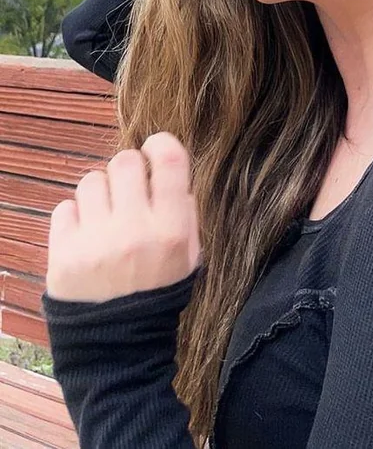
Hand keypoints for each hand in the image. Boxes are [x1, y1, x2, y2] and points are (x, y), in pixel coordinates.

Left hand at [45, 131, 201, 302]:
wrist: (118, 348)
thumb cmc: (159, 294)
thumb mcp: (189, 257)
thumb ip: (184, 212)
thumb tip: (167, 171)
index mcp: (171, 231)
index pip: (168, 161)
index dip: (161, 144)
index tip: (156, 148)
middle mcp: (134, 231)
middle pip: (125, 162)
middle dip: (129, 169)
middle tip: (130, 190)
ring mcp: (95, 242)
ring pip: (91, 180)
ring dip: (101, 193)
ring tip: (106, 217)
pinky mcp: (62, 254)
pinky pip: (64, 207)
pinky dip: (76, 217)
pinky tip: (86, 235)